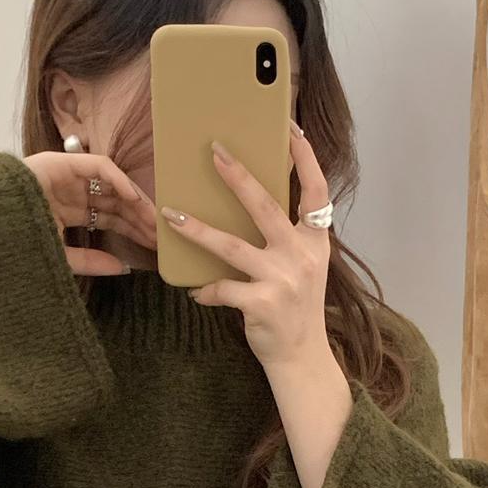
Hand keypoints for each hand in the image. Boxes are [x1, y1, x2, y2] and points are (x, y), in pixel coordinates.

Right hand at [23, 149, 157, 275]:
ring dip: (135, 201)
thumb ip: (88, 262)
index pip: (110, 219)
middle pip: (115, 203)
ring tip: (153, 220)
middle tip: (162, 235)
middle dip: (140, 218)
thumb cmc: (13, 243)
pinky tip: (135, 200)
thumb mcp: (57, 257)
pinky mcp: (62, 162)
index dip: (133, 231)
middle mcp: (71, 192)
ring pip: (112, 185)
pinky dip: (119, 180)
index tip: (154, 246)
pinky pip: (99, 166)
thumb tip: (122, 268)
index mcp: (69, 212)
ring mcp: (66, 175)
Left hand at [160, 123, 331, 369]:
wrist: (302, 357)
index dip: (304, 158)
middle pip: (266, 206)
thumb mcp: (304, 267)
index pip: (315, 190)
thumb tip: (253, 201)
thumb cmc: (296, 308)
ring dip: (197, 229)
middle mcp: (301, 255)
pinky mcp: (261, 303)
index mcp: (315, 241)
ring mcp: (282, 279)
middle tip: (214, 151)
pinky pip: (222, 288)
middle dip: (238, 176)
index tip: (290, 129)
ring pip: (231, 245)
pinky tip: (197, 292)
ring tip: (171, 214)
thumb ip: (288, 237)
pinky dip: (206, 290)